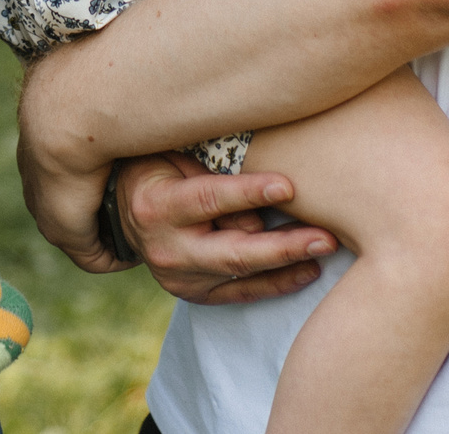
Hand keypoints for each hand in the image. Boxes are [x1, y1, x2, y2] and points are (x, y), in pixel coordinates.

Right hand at [116, 154, 338, 304]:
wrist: (121, 213)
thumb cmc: (156, 167)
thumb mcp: (173, 154)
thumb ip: (211, 169)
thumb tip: (265, 188)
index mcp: (158, 206)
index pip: (209, 199)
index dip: (249, 193)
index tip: (289, 186)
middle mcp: (167, 249)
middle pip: (233, 251)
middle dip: (284, 245)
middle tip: (325, 237)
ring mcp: (181, 278)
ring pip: (242, 275)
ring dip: (288, 264)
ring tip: (326, 251)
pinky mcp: (195, 295)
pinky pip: (242, 293)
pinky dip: (276, 283)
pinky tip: (307, 271)